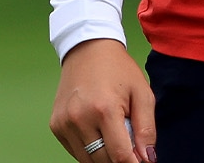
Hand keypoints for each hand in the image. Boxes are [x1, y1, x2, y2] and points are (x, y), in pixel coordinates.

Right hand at [51, 38, 155, 162]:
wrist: (88, 51)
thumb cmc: (119, 70)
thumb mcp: (143, 93)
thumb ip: (147, 128)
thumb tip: (148, 158)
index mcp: (104, 110)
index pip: (119, 155)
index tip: (143, 162)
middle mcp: (79, 119)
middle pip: (102, 161)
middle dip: (120, 161)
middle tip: (133, 151)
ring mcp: (64, 124)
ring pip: (87, 160)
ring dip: (104, 157)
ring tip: (117, 138)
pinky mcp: (56, 126)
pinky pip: (75, 151)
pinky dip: (90, 150)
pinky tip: (101, 135)